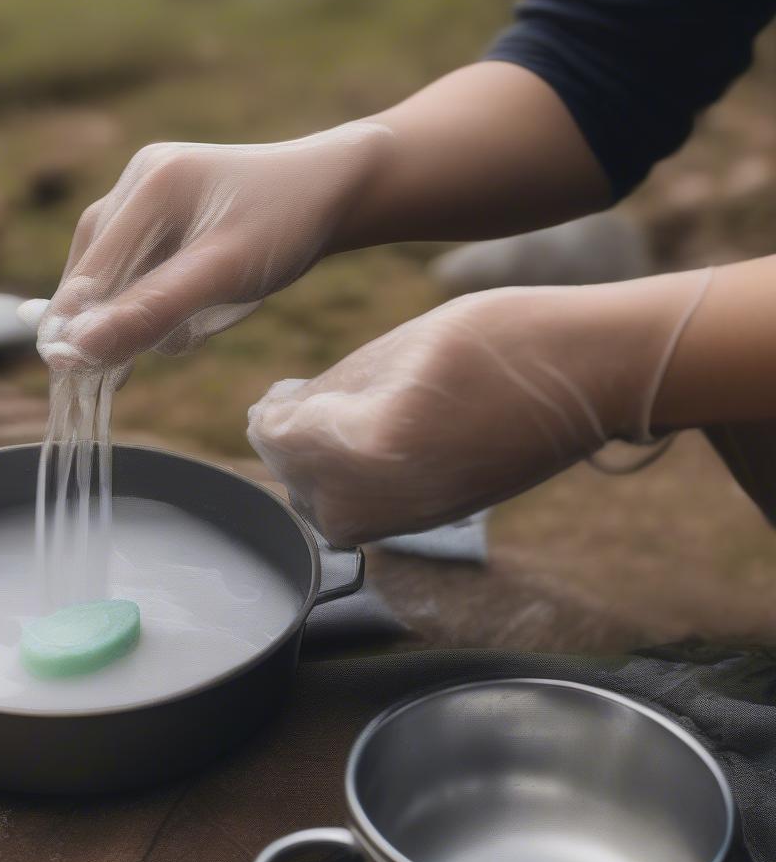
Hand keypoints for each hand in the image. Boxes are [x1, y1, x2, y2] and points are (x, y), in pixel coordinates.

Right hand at [31, 122, 392, 371]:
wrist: (334, 192)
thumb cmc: (287, 227)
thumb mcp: (224, 273)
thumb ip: (151, 309)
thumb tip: (76, 350)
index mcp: (151, 183)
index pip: (90, 272)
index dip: (73, 325)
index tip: (64, 374)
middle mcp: (140, 182)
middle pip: (96, 273)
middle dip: (123, 318)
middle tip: (149, 355)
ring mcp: (150, 194)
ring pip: (120, 277)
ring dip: (149, 313)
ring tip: (204, 319)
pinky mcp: (165, 213)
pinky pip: (142, 270)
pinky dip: (163, 300)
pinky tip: (199, 308)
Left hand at [247, 276, 709, 545]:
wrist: (589, 376)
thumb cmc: (499, 339)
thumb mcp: (397, 347)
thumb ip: (327, 392)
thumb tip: (281, 415)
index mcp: (367, 443)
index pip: (280, 440)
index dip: (271, 415)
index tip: (277, 394)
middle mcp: (381, 500)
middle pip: (297, 483)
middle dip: (290, 444)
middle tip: (298, 401)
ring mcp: (409, 520)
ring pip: (326, 511)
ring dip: (316, 470)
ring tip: (333, 422)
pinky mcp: (432, 522)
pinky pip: (364, 517)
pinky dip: (350, 486)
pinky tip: (368, 445)